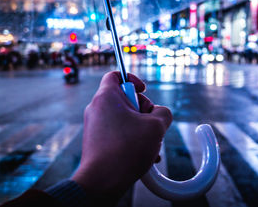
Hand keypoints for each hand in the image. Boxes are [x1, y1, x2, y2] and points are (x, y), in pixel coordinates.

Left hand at [71, 71, 171, 201]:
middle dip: (144, 111)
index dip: (133, 79)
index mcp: (106, 97)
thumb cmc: (126, 150)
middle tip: (151, 124)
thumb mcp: (156, 127)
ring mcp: (94, 126)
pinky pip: (117, 133)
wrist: (102, 181)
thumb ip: (163, 113)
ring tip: (150, 146)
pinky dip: (131, 140)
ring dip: (141, 129)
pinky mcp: (96, 142)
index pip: (116, 75)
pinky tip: (144, 156)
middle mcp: (96, 109)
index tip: (144, 90)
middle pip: (125, 99)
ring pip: (124, 119)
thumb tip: (160, 115)